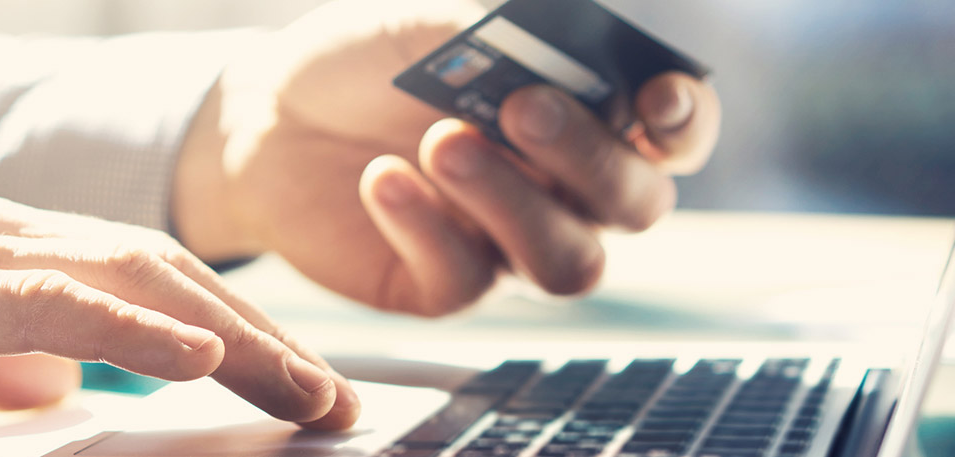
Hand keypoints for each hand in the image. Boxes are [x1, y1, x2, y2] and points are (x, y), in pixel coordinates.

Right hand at [0, 165, 358, 429]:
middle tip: (332, 396)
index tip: (289, 377)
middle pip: (163, 275)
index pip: (145, 280)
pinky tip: (194, 356)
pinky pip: (49, 301)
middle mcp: (3, 237)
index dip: (228, 325)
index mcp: (4, 251)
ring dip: (227, 336)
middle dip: (259, 336)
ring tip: (300, 387)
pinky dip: (131, 326)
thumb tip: (57, 390)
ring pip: (128, 280)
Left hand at [174, 0, 721, 315]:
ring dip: (513, 201)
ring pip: (566, 261)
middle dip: (588, 156)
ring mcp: (509, 244)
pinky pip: (466, 279)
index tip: (656, 99)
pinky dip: (427, 225)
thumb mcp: (436, 26)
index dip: (684, 122)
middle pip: (635, 205)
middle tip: (521, 107)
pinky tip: (382, 179)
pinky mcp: (444, 285)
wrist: (270, 113)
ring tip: (442, 142)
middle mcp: (565, 189)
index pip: (675, 134)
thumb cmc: (366, 60)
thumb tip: (558, 45)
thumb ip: (508, 36)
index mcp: (587, 115)